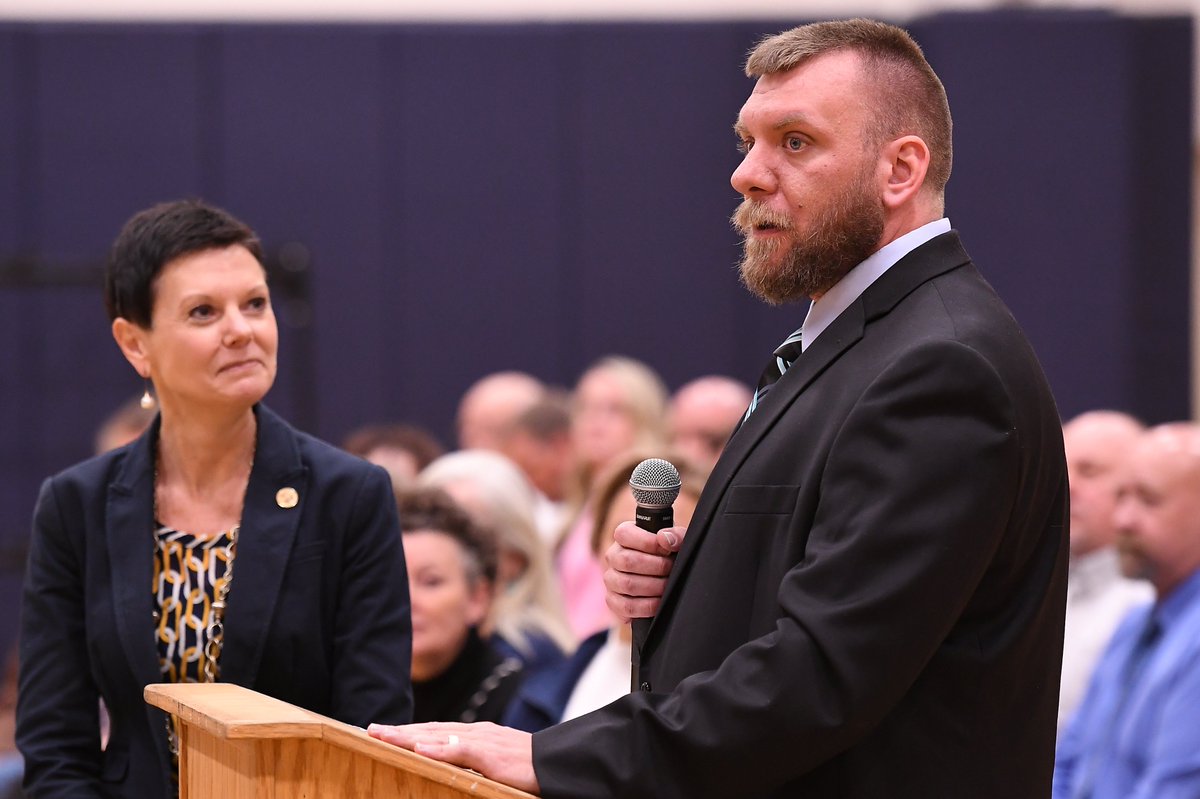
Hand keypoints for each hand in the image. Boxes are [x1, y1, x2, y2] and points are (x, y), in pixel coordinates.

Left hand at [367, 721, 539, 794]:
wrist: (559, 763)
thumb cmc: (529, 766)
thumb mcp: (496, 762)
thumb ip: (473, 762)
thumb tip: (448, 766)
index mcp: (475, 735)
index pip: (434, 731)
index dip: (408, 731)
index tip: (382, 732)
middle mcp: (475, 733)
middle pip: (430, 729)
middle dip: (399, 730)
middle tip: (370, 730)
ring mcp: (483, 742)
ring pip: (439, 736)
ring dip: (409, 735)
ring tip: (383, 735)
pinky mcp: (493, 756)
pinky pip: (462, 751)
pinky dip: (440, 748)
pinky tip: (421, 747)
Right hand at [603, 521, 685, 622]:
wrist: (664, 579)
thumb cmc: (668, 555)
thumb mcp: (676, 541)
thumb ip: (676, 535)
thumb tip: (665, 539)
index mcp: (624, 536)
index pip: (624, 534)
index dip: (648, 542)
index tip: (666, 550)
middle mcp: (613, 556)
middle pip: (627, 561)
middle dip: (656, 567)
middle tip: (671, 569)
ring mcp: (611, 579)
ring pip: (627, 584)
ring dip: (654, 587)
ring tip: (667, 585)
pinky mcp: (613, 601)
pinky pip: (626, 606)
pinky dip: (647, 606)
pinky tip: (659, 601)